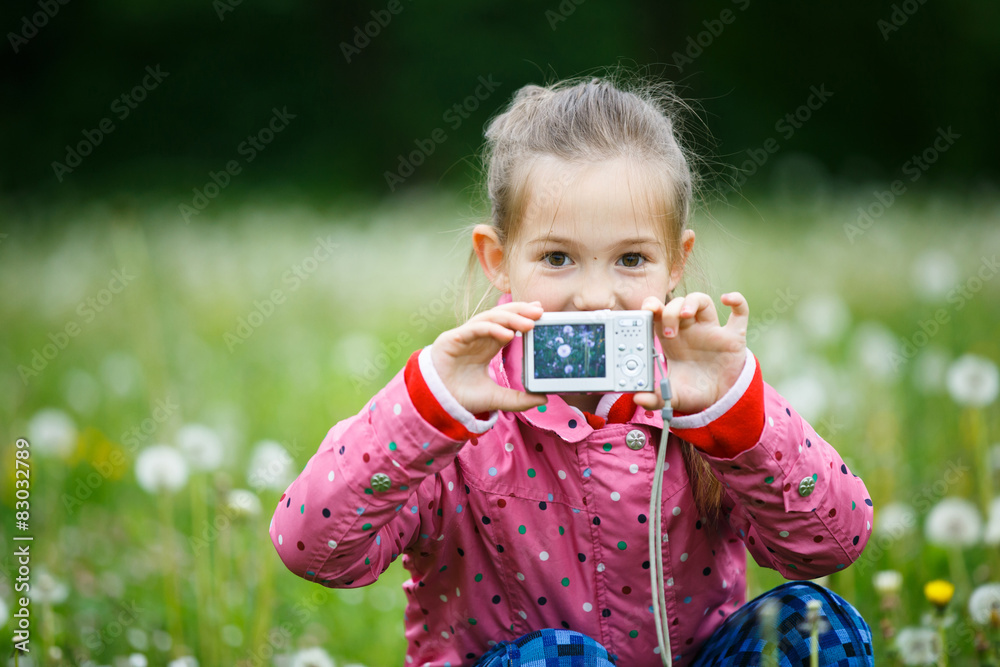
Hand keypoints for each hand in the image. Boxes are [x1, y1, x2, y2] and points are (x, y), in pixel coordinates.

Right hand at [430, 301, 548, 414]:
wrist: (437, 404)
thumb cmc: (461, 396)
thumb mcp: (496, 398)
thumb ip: (519, 399)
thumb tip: (544, 398)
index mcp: (487, 346)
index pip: (507, 325)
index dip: (523, 317)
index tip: (541, 313)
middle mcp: (477, 338)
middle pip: (501, 316)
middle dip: (520, 312)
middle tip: (540, 312)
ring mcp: (465, 336)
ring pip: (490, 318)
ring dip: (510, 318)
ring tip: (529, 324)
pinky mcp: (452, 339)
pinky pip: (474, 328)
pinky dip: (491, 329)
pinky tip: (507, 335)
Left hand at [633, 292, 748, 414]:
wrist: (721, 401)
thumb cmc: (694, 392)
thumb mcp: (672, 397)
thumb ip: (654, 398)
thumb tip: (638, 399)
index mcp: (672, 340)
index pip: (658, 313)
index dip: (652, 306)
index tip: (646, 310)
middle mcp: (690, 330)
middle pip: (677, 304)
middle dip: (670, 312)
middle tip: (669, 333)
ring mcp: (712, 331)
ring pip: (701, 301)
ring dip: (692, 302)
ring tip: (686, 315)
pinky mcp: (733, 337)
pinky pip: (739, 312)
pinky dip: (736, 301)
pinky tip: (726, 299)